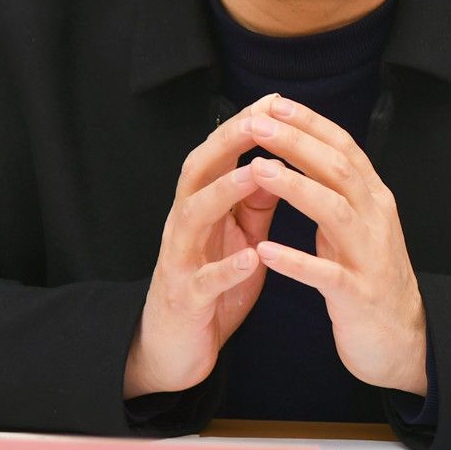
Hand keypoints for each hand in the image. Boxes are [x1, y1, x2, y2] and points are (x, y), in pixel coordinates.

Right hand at [124, 97, 282, 397]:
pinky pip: (203, 282)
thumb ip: (251, 202)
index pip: (217, 154)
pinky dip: (225, 269)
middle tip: (261, 119)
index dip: (244, 126)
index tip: (275, 100)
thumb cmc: (210, 287)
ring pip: (193, 216)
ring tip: (256, 173)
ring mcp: (180, 261)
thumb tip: (276, 159)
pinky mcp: (185, 299)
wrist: (174, 349)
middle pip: (197, 172)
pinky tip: (249, 259)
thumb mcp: (235, 237)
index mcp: (200, 207)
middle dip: (228, 142)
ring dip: (224, 192)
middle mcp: (184, 226)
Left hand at [242, 97, 428, 394]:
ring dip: (295, 187)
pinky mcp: (359, 294)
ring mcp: (370, 256)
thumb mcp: (358, 226)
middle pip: (338, 168)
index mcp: (373, 199)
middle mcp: (376, 219)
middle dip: (297, 143)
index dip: (310, 123)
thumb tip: (307, 151)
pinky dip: (295, 262)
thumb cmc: (369, 278)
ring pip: (334, 210)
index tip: (274, 104)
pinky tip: (266, 251)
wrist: (400, 340)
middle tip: (257, 123)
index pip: (343, 147)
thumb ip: (337, 192)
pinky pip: (325, 274)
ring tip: (258, 170)